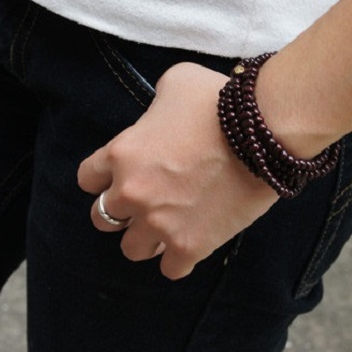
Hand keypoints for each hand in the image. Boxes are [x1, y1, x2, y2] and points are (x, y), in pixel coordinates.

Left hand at [78, 62, 278, 279]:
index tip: (125, 175)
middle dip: (122, 210)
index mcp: (122, 154)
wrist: (263, 130)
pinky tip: (192, 241)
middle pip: (102, 218)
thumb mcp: (175, 82)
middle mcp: (132, 193)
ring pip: (132, 249)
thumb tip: (161, 112)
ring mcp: (159, 223)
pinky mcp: (191, 245)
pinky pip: (171, 269)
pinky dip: (179, 258)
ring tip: (168, 226)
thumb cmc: (218, 100)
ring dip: (147, 238)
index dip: (105, 177)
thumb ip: (156, 103)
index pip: (88, 179)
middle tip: (147, 201)